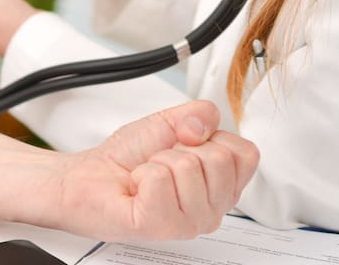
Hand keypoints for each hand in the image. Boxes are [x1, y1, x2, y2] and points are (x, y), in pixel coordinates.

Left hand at [47, 102, 258, 240]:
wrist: (92, 176)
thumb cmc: (130, 156)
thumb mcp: (172, 122)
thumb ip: (200, 113)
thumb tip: (203, 126)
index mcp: (221, 185)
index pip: (246, 154)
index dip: (214, 137)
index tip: (189, 143)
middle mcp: (211, 209)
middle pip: (220, 160)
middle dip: (183, 148)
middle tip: (163, 160)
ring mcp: (188, 222)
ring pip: (189, 167)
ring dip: (159, 161)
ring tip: (148, 174)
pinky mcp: (161, 226)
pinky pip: (159, 179)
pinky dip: (142, 173)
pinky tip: (138, 187)